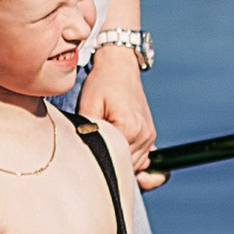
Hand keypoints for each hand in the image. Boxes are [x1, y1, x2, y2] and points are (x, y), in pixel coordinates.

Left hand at [80, 41, 157, 180]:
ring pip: (133, 165)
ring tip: (102, 151)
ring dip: (119, 163)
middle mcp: (143, 134)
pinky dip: (129, 159)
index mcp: (129, 128)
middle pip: (125, 167)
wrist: (119, 66)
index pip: (114, 162)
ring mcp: (149, 136)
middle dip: (109, 165)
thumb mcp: (88, 105)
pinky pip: (142, 158)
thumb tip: (83, 153)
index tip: (87, 160)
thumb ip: (87, 131)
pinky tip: (117, 152)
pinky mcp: (149, 134)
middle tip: (91, 158)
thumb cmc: (102, 83)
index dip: (99, 164)